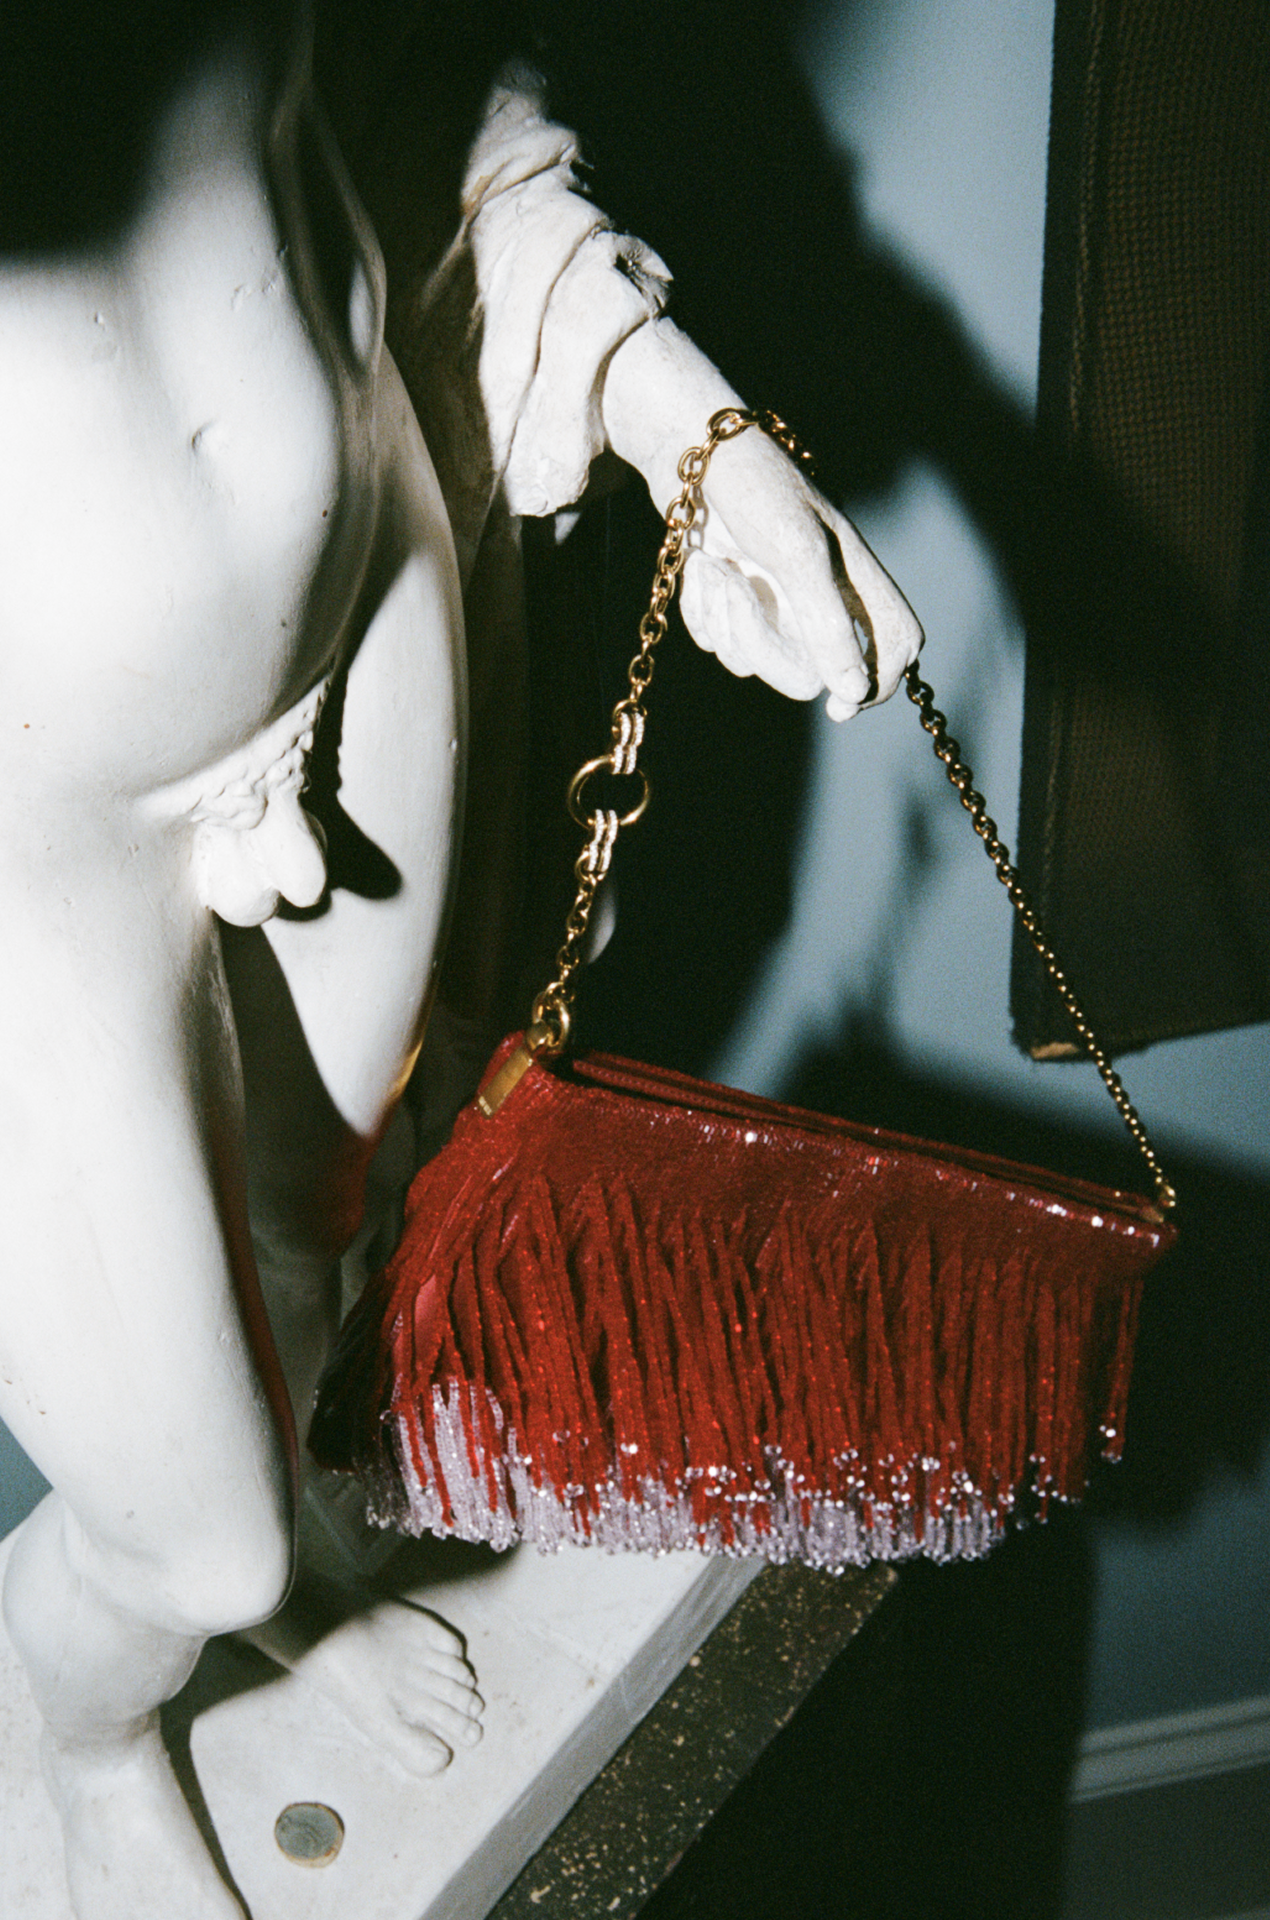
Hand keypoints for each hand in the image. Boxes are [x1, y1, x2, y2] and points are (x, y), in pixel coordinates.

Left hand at [601, 320, 921, 717]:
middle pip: (808, 673)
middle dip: (762, 642)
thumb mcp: (798, 552)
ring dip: (723, 618)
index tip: (839, 705)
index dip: (877, 681)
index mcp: (855, 578)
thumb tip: (854, 689)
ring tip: (713, 564)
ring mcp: (774, 602)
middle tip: (735, 590)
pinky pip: (718, 644)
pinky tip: (700, 566)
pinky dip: (701, 613)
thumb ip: (829, 623)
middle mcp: (819, 597)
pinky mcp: (732, 602)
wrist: (687, 450)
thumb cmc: (755, 488)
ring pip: (754, 662)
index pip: (896, 645)